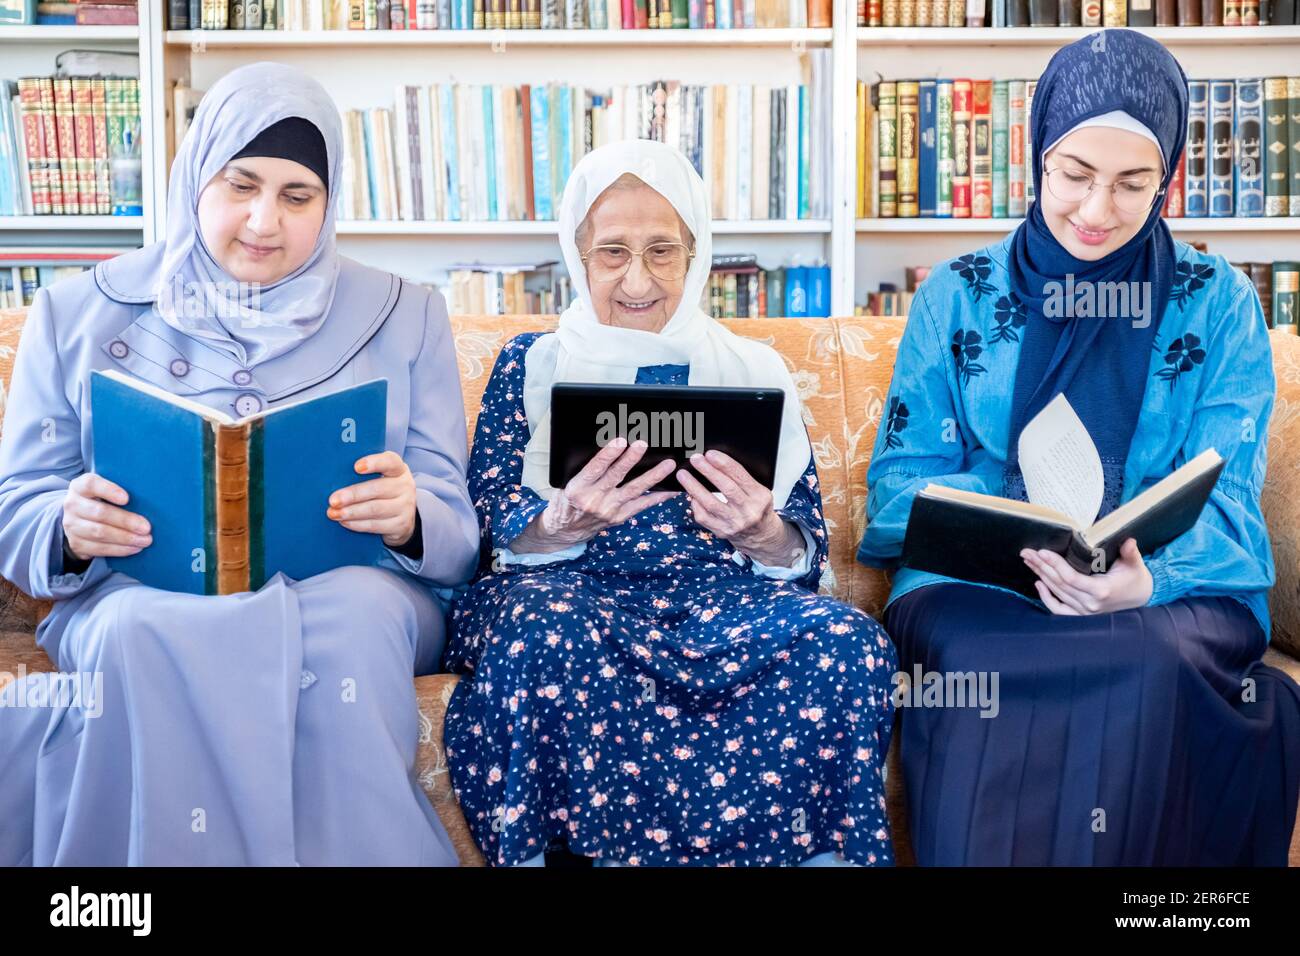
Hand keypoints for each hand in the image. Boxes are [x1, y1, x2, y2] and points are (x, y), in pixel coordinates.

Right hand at [62, 473, 151, 559]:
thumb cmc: (102, 500)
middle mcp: (72, 504)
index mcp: (80, 487)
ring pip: (99, 533)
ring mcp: (71, 525)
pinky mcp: (76, 543)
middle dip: (126, 521)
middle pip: (99, 513)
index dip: (109, 490)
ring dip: (125, 538)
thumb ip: (122, 489)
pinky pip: (99, 548)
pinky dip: (119, 549)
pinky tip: (134, 548)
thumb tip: (149, 499)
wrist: (80, 519)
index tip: (127, 498)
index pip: (91, 484)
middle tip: (146, 527)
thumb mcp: (107, 490)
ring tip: (144, 540)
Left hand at [328, 451, 417, 547]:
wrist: (402, 518)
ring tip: (333, 513)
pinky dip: (357, 524)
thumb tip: (331, 475)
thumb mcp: (380, 477)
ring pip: (375, 509)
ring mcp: (405, 507)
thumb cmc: (383, 491)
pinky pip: (376, 525)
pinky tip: (344, 522)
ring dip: (352, 512)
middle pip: (378, 489)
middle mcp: (405, 486)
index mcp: (398, 469)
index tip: (356, 467)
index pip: (390, 461)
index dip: (374, 463)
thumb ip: (362, 474)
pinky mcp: (401, 525)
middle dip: (353, 494)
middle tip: (333, 500)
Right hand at [513, 437, 678, 552]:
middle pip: (616, 476)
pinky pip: (641, 505)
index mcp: (577, 489)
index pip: (595, 468)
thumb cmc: (567, 499)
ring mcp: (608, 510)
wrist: (565, 529)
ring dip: (652, 477)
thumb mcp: (565, 482)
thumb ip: (585, 469)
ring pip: (633, 490)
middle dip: (630, 459)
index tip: (620, 441)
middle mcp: (593, 500)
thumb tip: (609, 447)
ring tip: (668, 465)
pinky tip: (671, 488)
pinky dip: (657, 496)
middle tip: (642, 444)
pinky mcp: (619, 517)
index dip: (608, 454)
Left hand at [676, 450, 803, 566]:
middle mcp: (749, 511)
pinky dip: (695, 503)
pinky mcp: (722, 531)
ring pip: (710, 504)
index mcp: (760, 496)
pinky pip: (703, 517)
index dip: (724, 464)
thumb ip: (742, 478)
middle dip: (708, 471)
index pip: (740, 476)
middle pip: (726, 488)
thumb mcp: (758, 490)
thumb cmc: (756, 506)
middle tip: (695, 459)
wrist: (760, 534)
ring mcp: (734, 523)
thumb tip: (715, 460)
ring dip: (694, 487)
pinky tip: (690, 494)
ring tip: (683, 475)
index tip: (710, 454)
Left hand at [1021, 537, 1152, 614]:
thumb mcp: (1135, 564)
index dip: (1054, 564)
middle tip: (1026, 552)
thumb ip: (1130, 552)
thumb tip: (1128, 540)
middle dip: (1041, 566)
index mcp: (1101, 590)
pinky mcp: (1081, 614)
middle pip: (1059, 583)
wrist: (1142, 598)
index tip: (1041, 552)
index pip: (1071, 577)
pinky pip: (1059, 609)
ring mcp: (1084, 611)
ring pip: (1057, 592)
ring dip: (1041, 576)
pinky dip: (1047, 598)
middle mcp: (1090, 603)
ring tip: (1029, 561)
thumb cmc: (1136, 578)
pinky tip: (1038, 584)